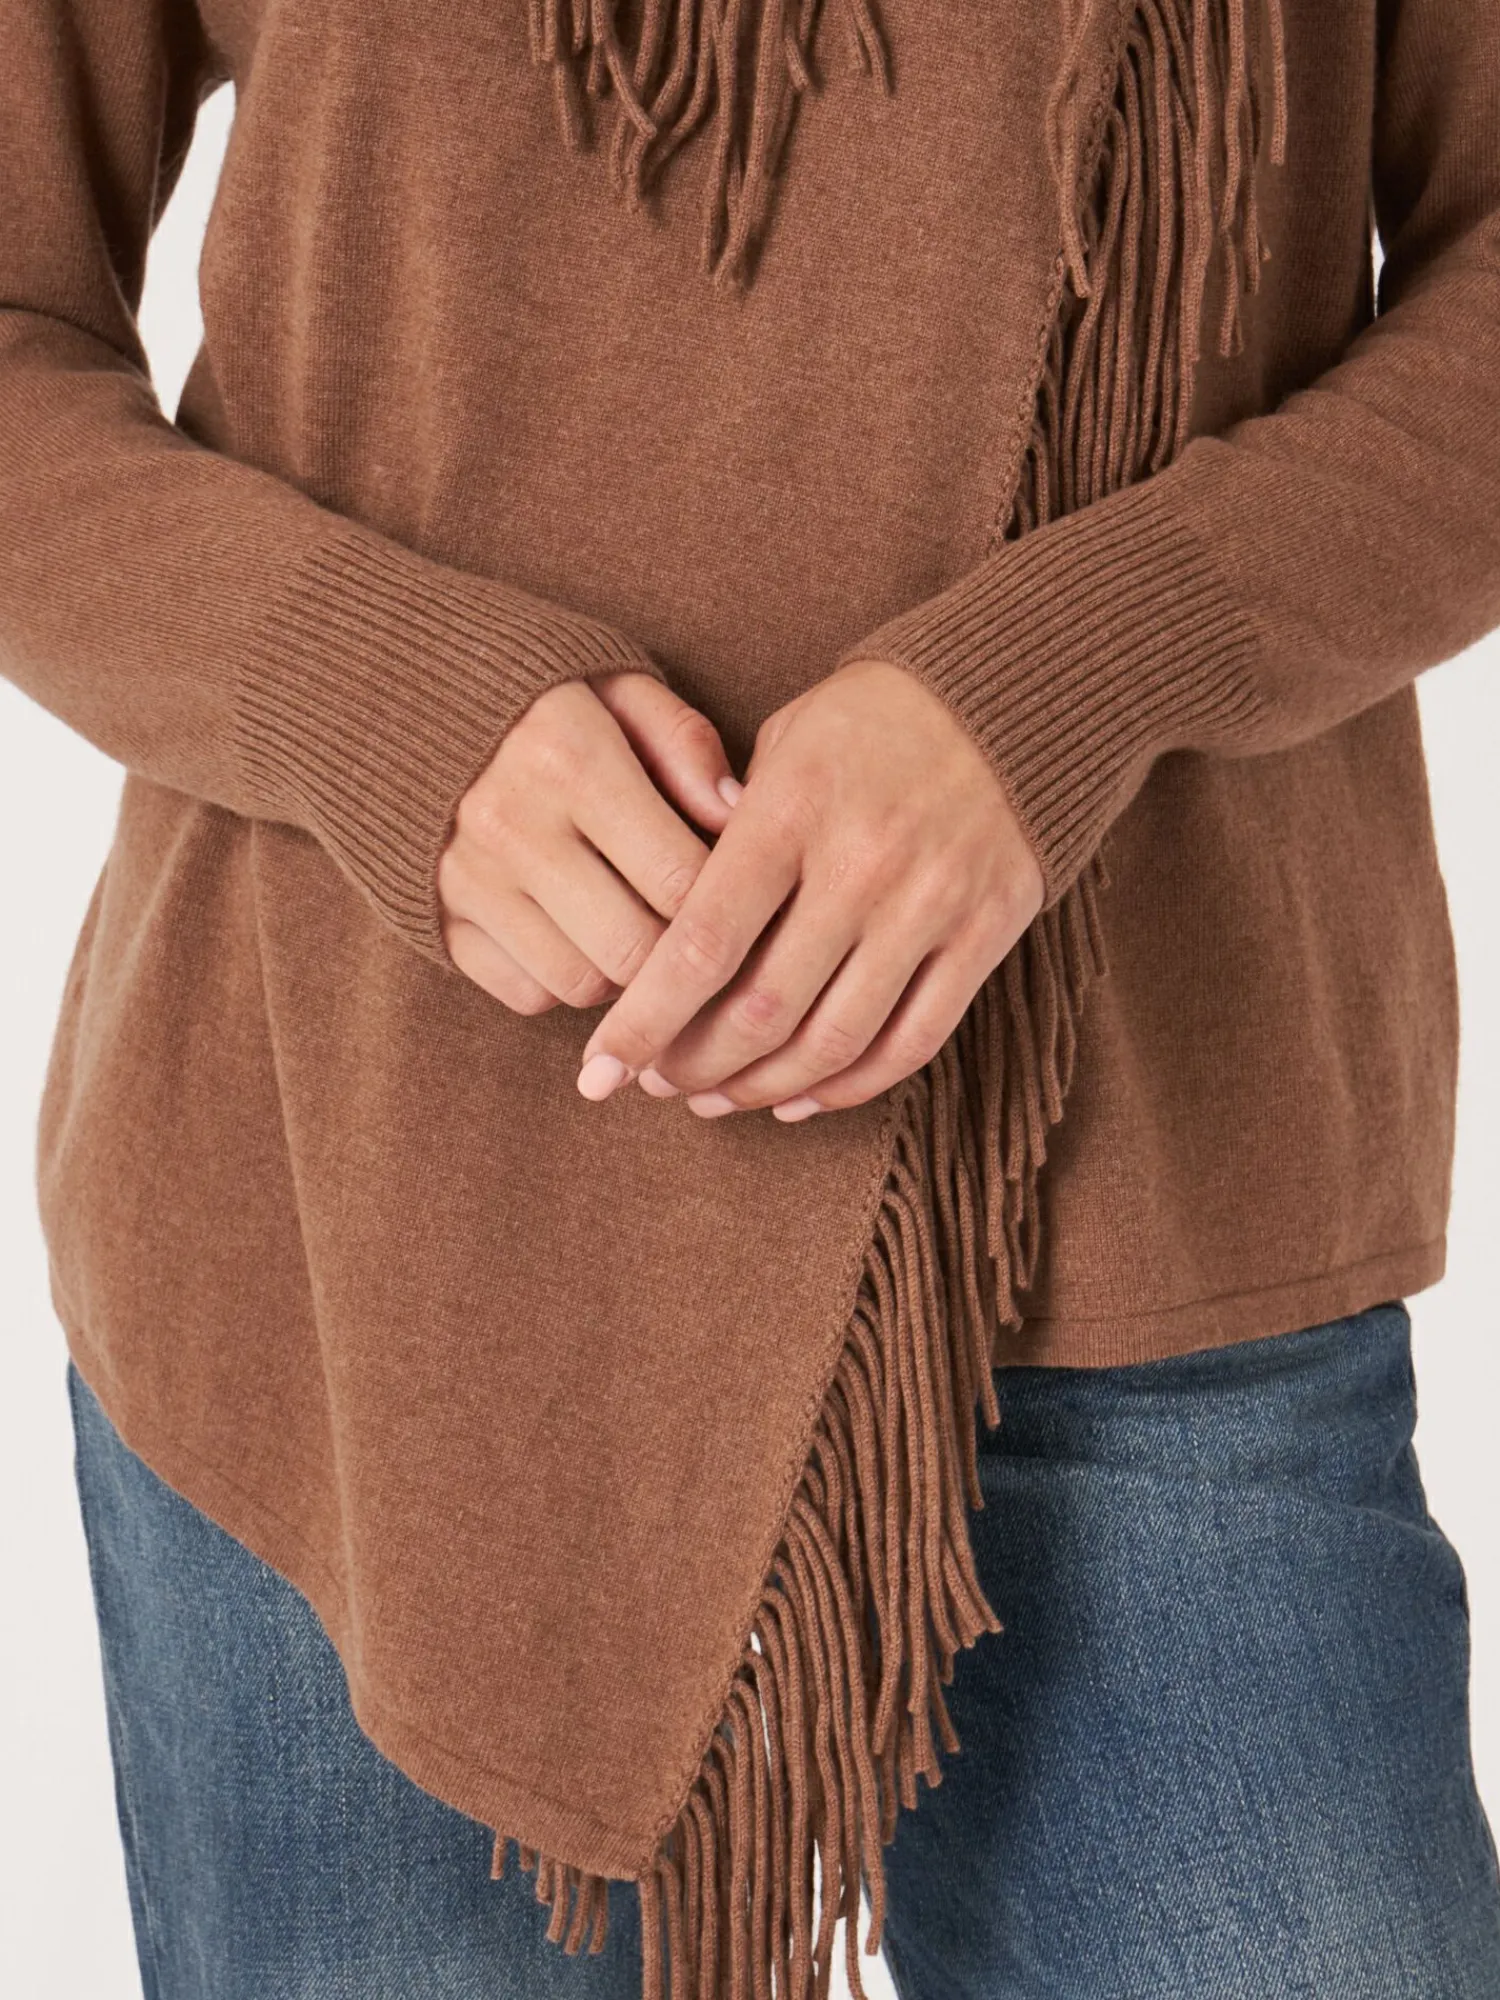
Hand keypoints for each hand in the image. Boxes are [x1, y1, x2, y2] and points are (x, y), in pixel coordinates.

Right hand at [438, 672, 739, 1014]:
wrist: (393, 695)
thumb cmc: (537, 695)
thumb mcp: (617, 686)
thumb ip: (684, 744)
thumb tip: (739, 816)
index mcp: (568, 756)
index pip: (681, 879)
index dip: (724, 899)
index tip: (735, 889)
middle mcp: (510, 826)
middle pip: (634, 950)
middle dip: (676, 949)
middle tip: (689, 920)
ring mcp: (466, 882)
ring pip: (582, 984)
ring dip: (622, 970)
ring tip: (633, 920)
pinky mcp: (438, 921)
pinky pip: (527, 995)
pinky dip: (562, 979)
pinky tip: (574, 932)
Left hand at [574, 659, 1043, 1115]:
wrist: (1018, 689)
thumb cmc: (874, 717)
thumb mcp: (786, 741)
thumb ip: (730, 831)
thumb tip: (671, 930)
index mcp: (793, 810)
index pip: (701, 943)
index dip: (644, 1022)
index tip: (598, 1070)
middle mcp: (861, 865)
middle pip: (761, 1010)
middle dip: (695, 1065)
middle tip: (659, 1085)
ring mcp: (929, 906)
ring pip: (833, 1042)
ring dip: (763, 1088)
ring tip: (718, 1098)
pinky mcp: (985, 934)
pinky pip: (912, 1041)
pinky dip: (849, 1086)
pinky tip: (802, 1097)